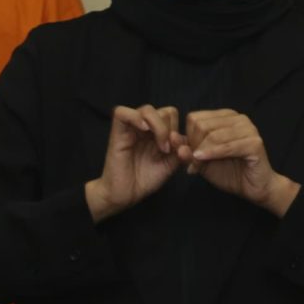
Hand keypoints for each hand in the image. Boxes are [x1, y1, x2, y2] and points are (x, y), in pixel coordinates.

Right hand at [84, 105, 191, 222]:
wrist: (126, 194)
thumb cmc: (146, 179)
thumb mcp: (170, 164)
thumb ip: (181, 150)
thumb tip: (186, 138)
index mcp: (158, 132)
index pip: (173, 116)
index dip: (179, 129)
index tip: (177, 150)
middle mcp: (145, 127)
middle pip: (164, 111)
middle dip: (171, 129)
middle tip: (167, 150)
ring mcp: (131, 128)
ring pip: (147, 109)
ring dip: (159, 127)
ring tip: (161, 147)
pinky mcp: (117, 131)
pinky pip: (122, 112)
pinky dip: (136, 118)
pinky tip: (144, 130)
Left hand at [183, 110, 298, 216]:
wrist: (254, 188)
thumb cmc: (229, 172)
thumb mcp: (202, 160)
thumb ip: (188, 149)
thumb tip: (171, 138)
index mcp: (226, 117)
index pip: (195, 118)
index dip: (188, 137)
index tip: (190, 154)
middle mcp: (238, 118)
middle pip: (201, 125)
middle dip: (193, 145)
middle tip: (194, 162)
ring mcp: (248, 129)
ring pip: (212, 135)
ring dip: (201, 153)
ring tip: (198, 166)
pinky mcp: (254, 143)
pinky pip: (226, 146)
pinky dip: (212, 154)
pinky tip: (203, 160)